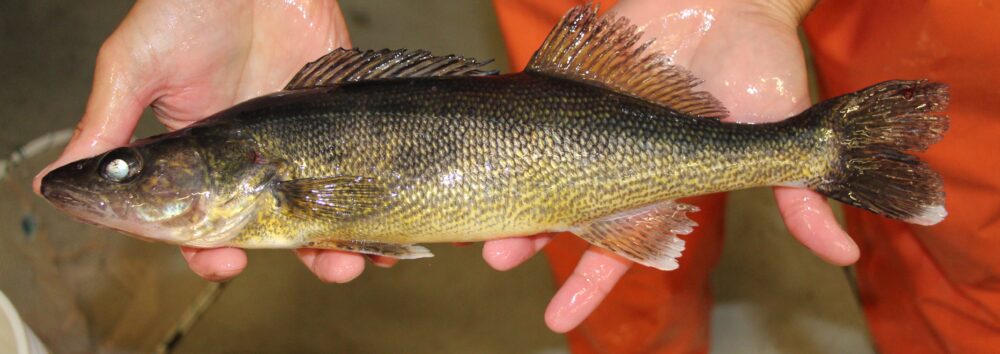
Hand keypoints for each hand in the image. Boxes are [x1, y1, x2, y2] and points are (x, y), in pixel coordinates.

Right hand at [31, 0, 380, 282]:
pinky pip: (358, 177)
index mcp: (199, 156)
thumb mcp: (136, 63)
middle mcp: (251, 159)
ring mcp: (299, 144)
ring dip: (339, 246)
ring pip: (320, 213)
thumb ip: (109, 124)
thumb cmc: (187, 4)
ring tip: (353, 262)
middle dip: (297, 255)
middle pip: (275, 228)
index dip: (211, 250)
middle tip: (322, 267)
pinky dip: (372, 211)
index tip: (225, 261)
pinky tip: (385, 235)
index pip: (202, 222)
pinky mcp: (340, 121)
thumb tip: (56, 182)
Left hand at [481, 0, 857, 331]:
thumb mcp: (778, 134)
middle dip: (528, 237)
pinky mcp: (571, 80)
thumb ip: (797, 195)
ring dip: (506, 189)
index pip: (618, 248)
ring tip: (476, 212)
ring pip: (535, 165)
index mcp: (657, 185)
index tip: (554, 318)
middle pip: (561, 213)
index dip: (588, 287)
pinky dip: (504, 126)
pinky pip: (531, 107)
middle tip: (494, 253)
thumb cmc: (756, 66)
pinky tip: (479, 141)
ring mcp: (589, 122)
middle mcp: (616, 161)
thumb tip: (843, 252)